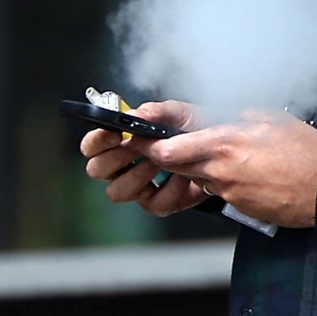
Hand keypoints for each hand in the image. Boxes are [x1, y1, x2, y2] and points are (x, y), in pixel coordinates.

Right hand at [79, 101, 206, 216]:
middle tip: (139, 146)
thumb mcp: (180, 114)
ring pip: (118, 191)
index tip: (116, 133)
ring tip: (163, 160)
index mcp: (120, 143)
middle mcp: (123, 168)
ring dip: (140, 173)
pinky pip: (153, 203)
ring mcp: (139, 188)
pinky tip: (183, 174)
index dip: (98, 140)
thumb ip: (156, 112)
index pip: (91, 146)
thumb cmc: (197, 131)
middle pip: (96, 169)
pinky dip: (171, 188)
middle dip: (118, 156)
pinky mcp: (158, 204)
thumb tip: (134, 114)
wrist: (225, 152)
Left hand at [124, 101, 316, 228]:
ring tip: (228, 157)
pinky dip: (225, 182)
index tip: (140, 138)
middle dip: (168, 155)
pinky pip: (220, 191)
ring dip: (201, 168)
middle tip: (168, 145)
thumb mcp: (275, 120)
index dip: (149, 145)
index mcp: (225, 143)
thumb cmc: (306, 154)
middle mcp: (220, 170)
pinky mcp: (238, 206)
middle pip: (175, 166)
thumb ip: (244, 116)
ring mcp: (228, 191)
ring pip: (198, 178)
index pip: (170, 149)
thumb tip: (230, 114)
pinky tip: (248, 174)